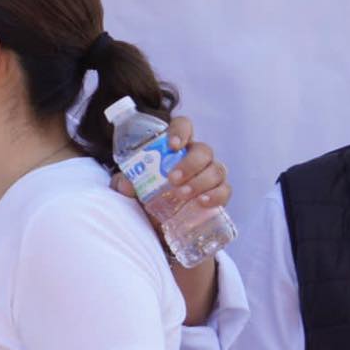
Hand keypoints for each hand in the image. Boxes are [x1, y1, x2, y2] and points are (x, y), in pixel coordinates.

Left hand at [110, 115, 231, 210]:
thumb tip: (125, 183)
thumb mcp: (132, 188)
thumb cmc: (147, 196)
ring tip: (182, 195)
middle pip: (203, 150)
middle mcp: (196, 157)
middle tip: (173, 179)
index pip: (183, 126)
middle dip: (190, 164)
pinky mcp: (218, 193)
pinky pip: (225, 190)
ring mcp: (210, 174)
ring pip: (216, 170)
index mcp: (175, 148)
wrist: (158, 223)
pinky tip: (202, 202)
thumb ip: (125, 182)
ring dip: (200, 182)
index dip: (181, 131)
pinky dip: (216, 195)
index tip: (173, 145)